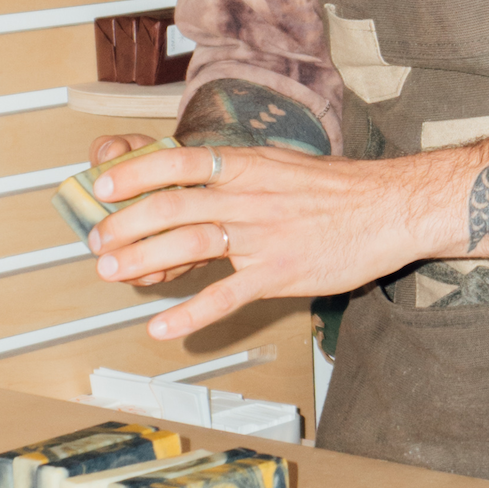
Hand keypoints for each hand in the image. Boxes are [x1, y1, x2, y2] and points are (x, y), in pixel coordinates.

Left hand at [86, 141, 460, 338]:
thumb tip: (194, 186)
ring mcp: (263, 234)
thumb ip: (239, 177)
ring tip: (115, 273)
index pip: (179, 161)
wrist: (391, 207)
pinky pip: (227, 295)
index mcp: (248, 164)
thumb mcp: (282, 166)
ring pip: (191, 243)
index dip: (135, 172)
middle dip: (126, 223)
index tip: (103, 184)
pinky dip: (190, 313)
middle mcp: (249, 195)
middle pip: (173, 204)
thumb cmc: (339, 189)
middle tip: (98, 240)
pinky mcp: (280, 272)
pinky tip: (163, 327)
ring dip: (145, 260)